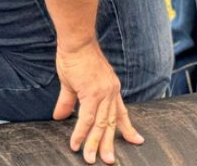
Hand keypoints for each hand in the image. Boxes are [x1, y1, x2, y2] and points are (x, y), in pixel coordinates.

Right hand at [53, 39, 143, 164]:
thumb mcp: (73, 84)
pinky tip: (77, 145)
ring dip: (95, 143)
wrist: (77, 43)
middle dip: (110, 143)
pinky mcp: (92, 92)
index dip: (128, 128)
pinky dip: (82, 132)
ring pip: (100, 123)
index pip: (121, 113)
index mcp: (111, 90)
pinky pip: (87, 117)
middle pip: (112, 122)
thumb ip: (68, 102)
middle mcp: (111, 92)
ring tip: (91, 160)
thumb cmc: (76, 59)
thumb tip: (60, 117)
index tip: (137, 141)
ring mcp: (103, 92)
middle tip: (110, 161)